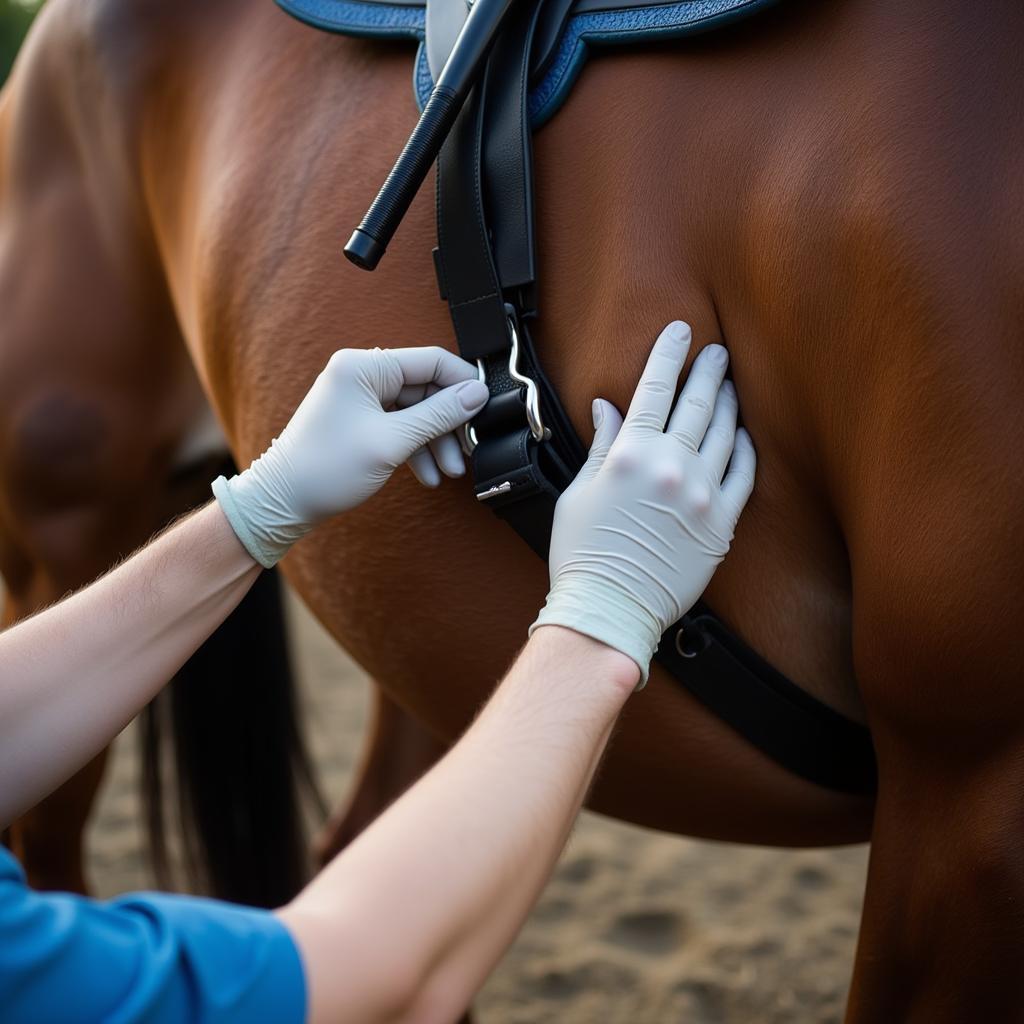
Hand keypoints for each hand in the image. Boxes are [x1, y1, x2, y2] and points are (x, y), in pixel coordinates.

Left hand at [213, 347, 487, 565]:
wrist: (282, 502)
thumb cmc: (326, 469)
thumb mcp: (392, 442)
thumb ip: (438, 415)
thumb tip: (476, 394)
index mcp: (363, 366)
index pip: (430, 361)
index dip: (463, 383)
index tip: (486, 407)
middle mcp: (360, 373)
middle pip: (425, 388)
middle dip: (448, 423)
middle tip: (467, 451)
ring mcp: (358, 396)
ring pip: (415, 411)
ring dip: (435, 441)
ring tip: (448, 471)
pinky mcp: (358, 418)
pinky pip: (399, 424)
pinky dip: (415, 447)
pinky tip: (426, 475)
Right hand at [530, 321, 755, 685]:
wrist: (609, 609)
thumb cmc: (583, 553)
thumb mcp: (579, 492)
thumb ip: (602, 445)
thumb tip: (608, 406)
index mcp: (631, 454)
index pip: (655, 388)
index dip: (669, 354)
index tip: (680, 331)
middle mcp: (671, 466)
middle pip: (697, 403)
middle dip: (707, 370)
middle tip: (716, 351)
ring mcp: (701, 494)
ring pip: (724, 433)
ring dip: (728, 403)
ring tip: (729, 384)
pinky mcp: (721, 524)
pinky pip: (743, 475)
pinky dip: (744, 449)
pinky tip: (742, 436)